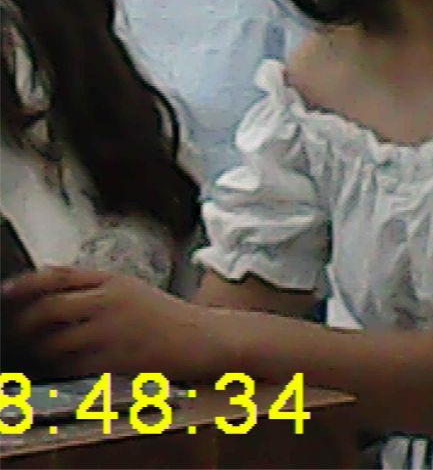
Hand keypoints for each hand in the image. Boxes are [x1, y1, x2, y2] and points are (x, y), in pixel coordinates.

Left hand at [2, 266, 231, 379]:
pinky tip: (55, 369)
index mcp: (112, 279)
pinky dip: (58, 369)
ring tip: (31, 354)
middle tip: (14, 332)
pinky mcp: (115, 361)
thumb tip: (50, 282)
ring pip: (56, 340)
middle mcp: (109, 301)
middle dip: (24, 322)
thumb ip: (93, 285)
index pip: (59, 275)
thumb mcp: (129, 288)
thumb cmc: (163, 316)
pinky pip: (73, 367)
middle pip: (50, 307)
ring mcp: (111, 332)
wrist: (200, 338)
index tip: (6, 292)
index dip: (26, 283)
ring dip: (38, 350)